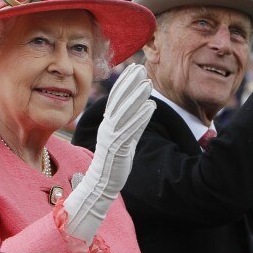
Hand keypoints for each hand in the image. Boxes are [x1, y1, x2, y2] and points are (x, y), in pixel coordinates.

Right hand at [64, 64, 155, 244]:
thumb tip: (144, 107)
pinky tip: (151, 107)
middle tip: (141, 68)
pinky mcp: (118, 148)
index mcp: (108, 123)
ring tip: (148, 83)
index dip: (125, 82)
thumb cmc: (114, 161)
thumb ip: (132, 123)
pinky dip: (140, 117)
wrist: (101, 184)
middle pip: (119, 101)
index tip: (135, 68)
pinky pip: (131, 130)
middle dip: (130, 83)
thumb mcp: (123, 138)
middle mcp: (108, 127)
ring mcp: (112, 137)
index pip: (115, 98)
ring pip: (125, 113)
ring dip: (137, 97)